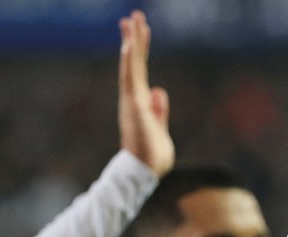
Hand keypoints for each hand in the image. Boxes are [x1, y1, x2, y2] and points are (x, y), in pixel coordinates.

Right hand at [118, 11, 173, 176]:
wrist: (145, 171)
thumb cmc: (153, 155)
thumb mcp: (160, 127)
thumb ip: (159, 109)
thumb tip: (159, 90)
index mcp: (141, 101)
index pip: (140, 70)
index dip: (140, 50)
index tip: (140, 30)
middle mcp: (134, 97)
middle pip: (134, 62)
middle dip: (135, 38)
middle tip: (135, 15)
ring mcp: (132, 100)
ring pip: (132, 65)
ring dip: (132, 43)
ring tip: (132, 20)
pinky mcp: (133, 105)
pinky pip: (130, 79)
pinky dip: (128, 62)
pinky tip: (127, 46)